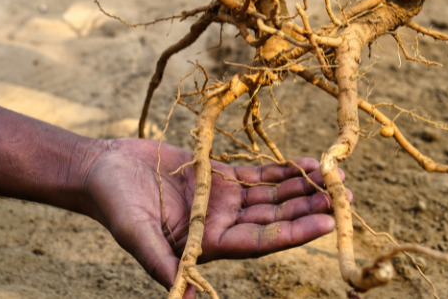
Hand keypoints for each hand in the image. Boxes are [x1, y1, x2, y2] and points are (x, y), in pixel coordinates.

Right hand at [84, 138, 343, 297]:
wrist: (104, 172)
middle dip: (308, 207)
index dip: (294, 232)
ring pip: (272, 195)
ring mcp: (223, 199)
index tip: (326, 222)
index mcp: (208, 246)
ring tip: (335, 175)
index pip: (261, 241)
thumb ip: (163, 264)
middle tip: (344, 194)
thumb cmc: (115, 207)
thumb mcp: (136, 236)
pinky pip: (258, 174)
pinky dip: (282, 169)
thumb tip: (185, 298)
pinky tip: (306, 162)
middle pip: (275, 218)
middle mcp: (222, 225)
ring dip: (302, 187)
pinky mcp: (218, 175)